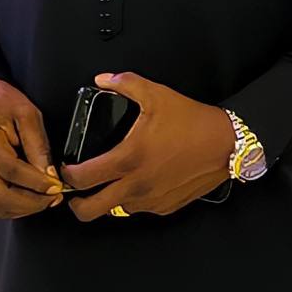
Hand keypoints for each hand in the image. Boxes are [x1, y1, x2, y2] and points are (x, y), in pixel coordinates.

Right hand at [0, 78, 63, 218]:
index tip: (55, 186)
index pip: (10, 170)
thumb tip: (48, 174)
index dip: (35, 183)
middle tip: (52, 198)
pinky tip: (28, 197)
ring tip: (44, 199)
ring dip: (20, 207)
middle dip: (29, 203)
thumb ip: (37, 144)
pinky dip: (11, 204)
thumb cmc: (2, 101)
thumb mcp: (27, 113)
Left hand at [59, 71, 234, 220]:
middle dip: (76, 203)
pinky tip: (137, 181)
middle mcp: (136, 186)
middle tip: (77, 189)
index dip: (66, 175)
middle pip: (90, 211)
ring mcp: (151, 200)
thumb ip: (125, 84)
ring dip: (106, 200)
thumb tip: (102, 79)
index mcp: (128, 159)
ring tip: (108, 182)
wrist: (225, 143)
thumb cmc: (191, 120)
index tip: (66, 168)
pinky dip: (131, 200)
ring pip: (115, 211)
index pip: (82, 179)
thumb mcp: (156, 95)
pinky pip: (139, 209)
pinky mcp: (165, 207)